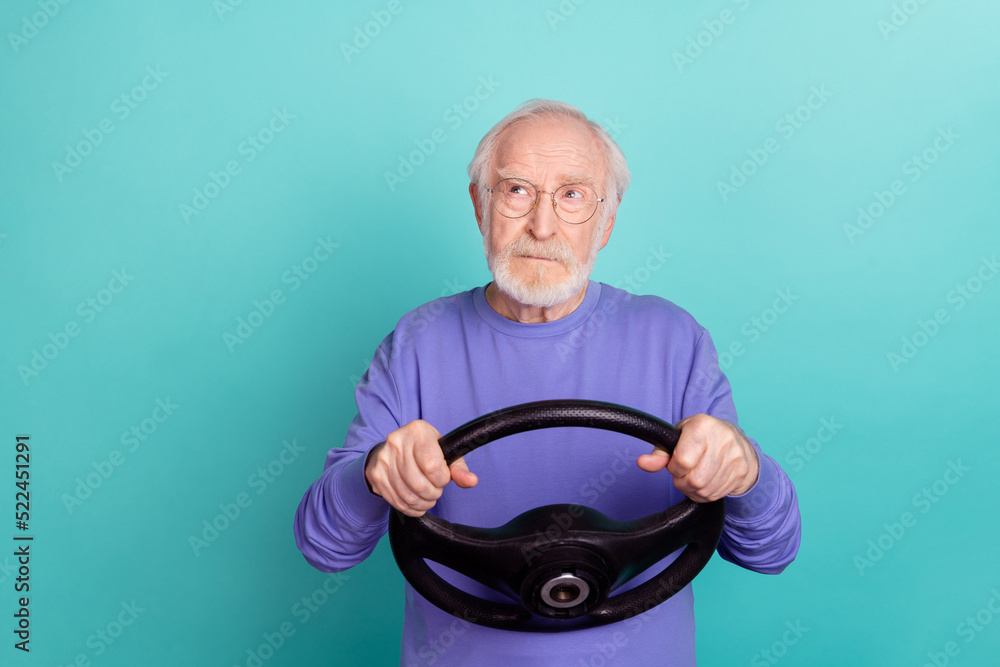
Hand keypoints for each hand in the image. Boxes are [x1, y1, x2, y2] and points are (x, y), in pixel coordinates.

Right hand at [364, 420, 477, 516]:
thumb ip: (459, 468)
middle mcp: (396, 442)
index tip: (443, 478)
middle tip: (436, 490)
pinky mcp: (376, 475)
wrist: (395, 448)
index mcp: (417, 431)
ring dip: (423, 503)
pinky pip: (396, 502)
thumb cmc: (425, 450)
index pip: (432, 465)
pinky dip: (411, 508)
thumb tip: (471, 481)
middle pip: (420, 484)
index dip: (442, 479)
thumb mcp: (445, 452)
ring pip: (408, 496)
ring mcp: (384, 459)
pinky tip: (417, 503)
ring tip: (428, 497)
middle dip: (434, 493)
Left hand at [636, 414, 758, 501]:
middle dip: (683, 482)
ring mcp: (735, 456)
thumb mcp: (678, 436)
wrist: (737, 442)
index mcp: (702, 426)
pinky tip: (705, 482)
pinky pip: (716, 495)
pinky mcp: (741, 472)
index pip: (682, 460)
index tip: (675, 464)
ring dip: (693, 490)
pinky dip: (705, 494)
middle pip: (694, 479)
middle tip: (683, 474)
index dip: (674, 468)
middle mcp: (722, 439)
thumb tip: (643, 463)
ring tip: (693, 478)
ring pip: (704, 490)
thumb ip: (660, 452)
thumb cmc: (701, 437)